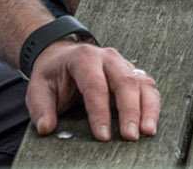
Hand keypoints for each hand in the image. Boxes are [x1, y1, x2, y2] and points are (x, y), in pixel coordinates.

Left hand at [27, 39, 160, 142]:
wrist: (63, 55)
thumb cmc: (54, 74)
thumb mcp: (39, 87)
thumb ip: (41, 108)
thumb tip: (46, 127)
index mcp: (84, 58)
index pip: (95, 85)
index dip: (100, 112)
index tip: (103, 135)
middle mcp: (107, 57)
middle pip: (124, 81)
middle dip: (129, 111)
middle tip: (130, 136)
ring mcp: (122, 63)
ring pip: (141, 82)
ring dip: (147, 107)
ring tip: (147, 131)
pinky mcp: (132, 72)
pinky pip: (148, 86)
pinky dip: (152, 104)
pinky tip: (151, 123)